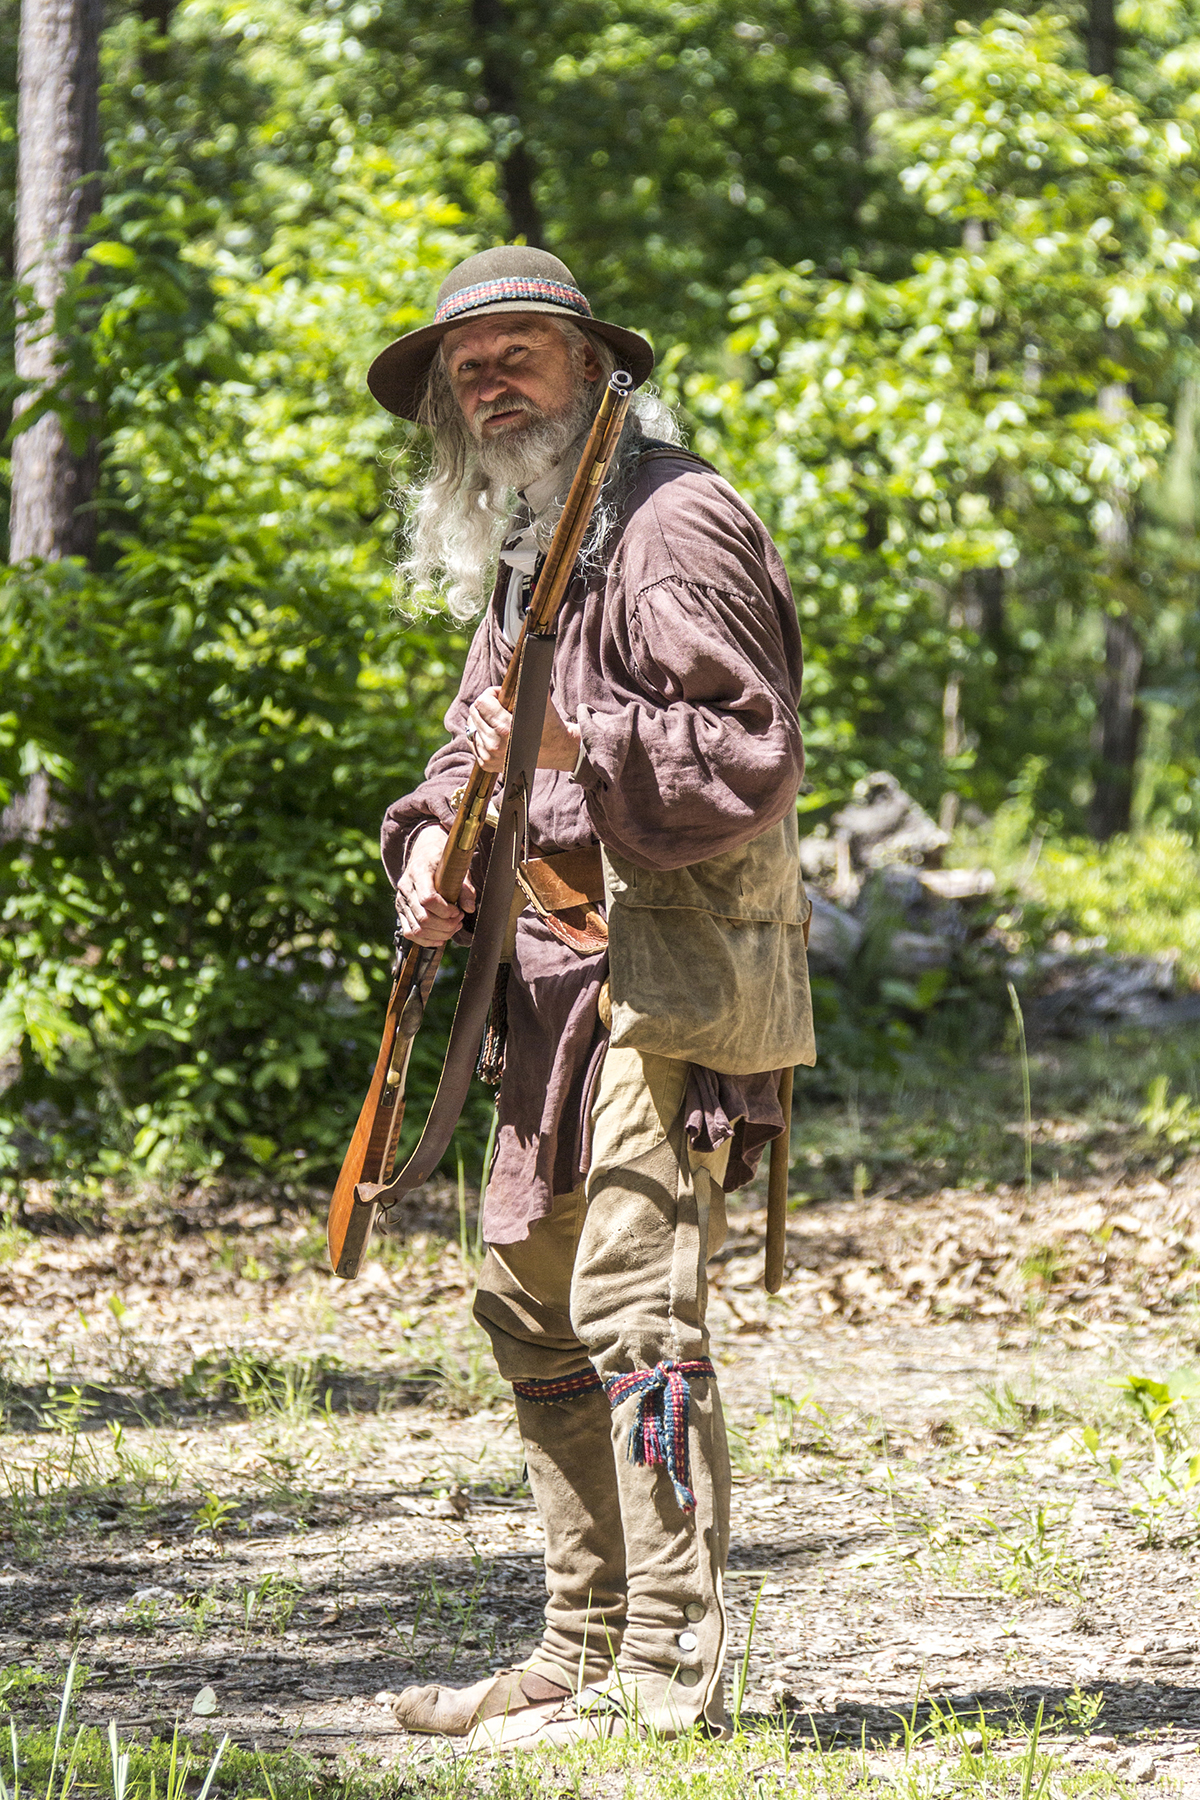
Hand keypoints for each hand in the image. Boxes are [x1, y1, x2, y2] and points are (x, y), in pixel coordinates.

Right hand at [395, 823, 476, 945]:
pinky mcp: (401, 910)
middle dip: (446, 925)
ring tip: (452, 928)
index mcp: (419, 871)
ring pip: (416, 929)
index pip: (428, 899)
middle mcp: (406, 887)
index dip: (446, 911)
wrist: (423, 852)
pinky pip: (409, 933)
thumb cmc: (442, 859)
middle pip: (423, 918)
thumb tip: (469, 908)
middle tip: (459, 920)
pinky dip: (426, 940)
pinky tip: (440, 937)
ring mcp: (401, 900)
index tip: (458, 911)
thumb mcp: (458, 866)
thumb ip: (466, 887)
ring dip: (438, 934)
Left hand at [466, 685, 581, 773]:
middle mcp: (496, 745)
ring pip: (471, 727)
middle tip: (500, 706)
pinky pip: (473, 741)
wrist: (556, 749)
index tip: (501, 694)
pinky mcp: (487, 764)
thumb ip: (526, 683)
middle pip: (474, 713)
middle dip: (485, 705)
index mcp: (506, 728)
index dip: (491, 693)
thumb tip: (523, 661)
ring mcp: (490, 756)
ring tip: (498, 719)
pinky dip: (481, 733)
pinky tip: (494, 732)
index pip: (482, 702)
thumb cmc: (548, 721)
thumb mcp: (539, 699)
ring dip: (482, 719)